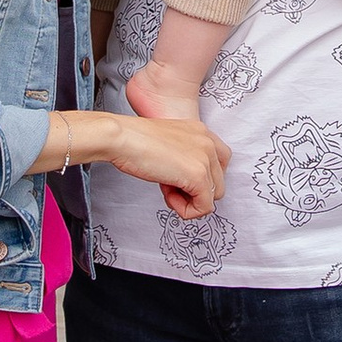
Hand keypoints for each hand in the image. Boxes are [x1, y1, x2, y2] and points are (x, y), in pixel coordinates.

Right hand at [107, 110, 229, 216]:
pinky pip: (204, 207)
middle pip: (218, 183)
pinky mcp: (198, 176)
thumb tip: (187, 185)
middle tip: (170, 187)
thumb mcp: (168, 146)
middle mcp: (208, 142)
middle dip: (193, 191)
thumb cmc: (134, 140)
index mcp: (200, 131)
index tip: (180, 179)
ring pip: (212, 197)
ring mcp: (205, 159)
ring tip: (167, 190)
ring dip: (189, 201)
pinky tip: (168, 197)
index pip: (220, 162)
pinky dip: (186, 210)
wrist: (121, 137)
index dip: (201, 178)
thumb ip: (183, 160)